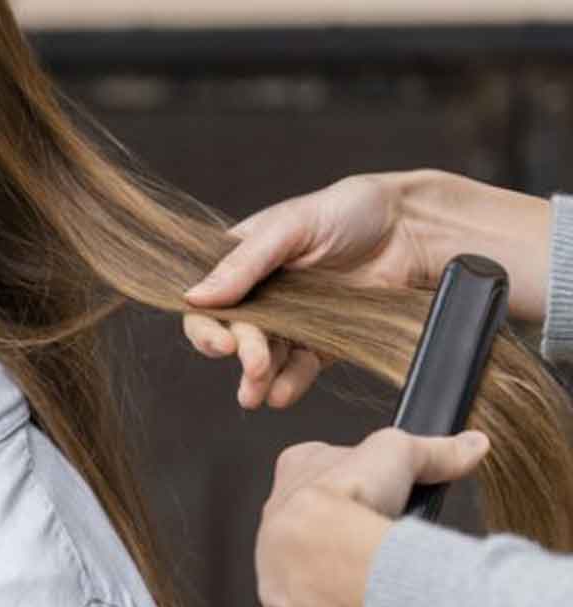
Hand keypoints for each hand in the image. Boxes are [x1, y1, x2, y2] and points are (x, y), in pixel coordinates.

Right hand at [183, 170, 551, 409]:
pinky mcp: (321, 342)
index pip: (207, 302)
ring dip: (257, 379)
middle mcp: (260, 295)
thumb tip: (196, 297)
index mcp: (241, 261)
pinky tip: (282, 393)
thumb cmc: (349, 211)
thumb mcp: (290, 227)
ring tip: (259, 393)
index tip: (222, 344)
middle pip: (234, 337)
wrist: (413, 230)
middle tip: (254, 366)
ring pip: (262, 359)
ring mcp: (290, 321)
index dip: (206, 327)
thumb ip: (243, 264)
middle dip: (241, 355)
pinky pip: (297, 369)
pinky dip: (288, 384)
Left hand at [255, 428, 490, 606]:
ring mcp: (272, 552)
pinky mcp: (276, 591)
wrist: (323, 548)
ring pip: (299, 555)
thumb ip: (435, 450)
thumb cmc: (348, 496)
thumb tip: (469, 445)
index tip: (375, 486)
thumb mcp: (402, 454)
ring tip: (363, 568)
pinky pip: (291, 599)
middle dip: (338, 523)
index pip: (318, 462)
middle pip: (309, 513)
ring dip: (326, 562)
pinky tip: (342, 598)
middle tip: (371, 533)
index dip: (350, 474)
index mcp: (296, 466)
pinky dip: (314, 603)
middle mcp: (276, 508)